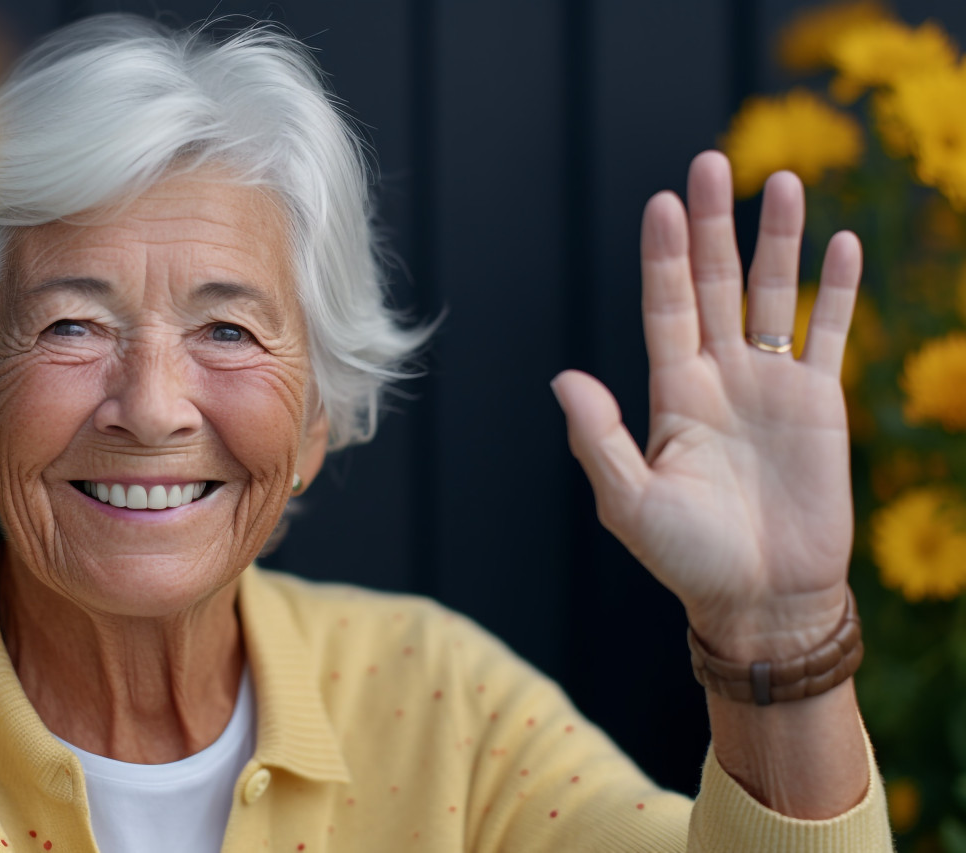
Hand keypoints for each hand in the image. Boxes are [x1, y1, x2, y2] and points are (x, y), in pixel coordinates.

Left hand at [552, 151, 861, 662]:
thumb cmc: (689, 558)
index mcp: (672, 394)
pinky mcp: (820, 404)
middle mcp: (718, 378)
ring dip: (778, 242)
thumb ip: (599, 439)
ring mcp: (770, 386)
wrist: (762, 600)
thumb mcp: (630, 502)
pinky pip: (829, 334)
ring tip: (785, 183)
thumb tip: (563, 378)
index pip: (665, 309)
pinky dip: (836, 291)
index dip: (664, 259)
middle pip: (715, 286)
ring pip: (773, 297)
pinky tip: (839, 245)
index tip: (661, 204)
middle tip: (710, 164)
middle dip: (713, 227)